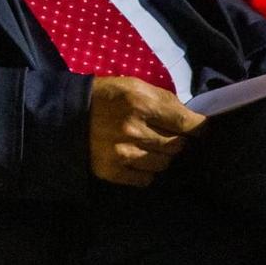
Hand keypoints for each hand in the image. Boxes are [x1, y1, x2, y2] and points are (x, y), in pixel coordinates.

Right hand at [88, 76, 205, 187]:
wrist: (66, 115)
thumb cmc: (105, 96)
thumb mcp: (135, 86)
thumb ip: (164, 101)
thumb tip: (190, 119)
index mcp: (142, 104)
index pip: (187, 122)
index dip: (198, 127)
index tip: (199, 128)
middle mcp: (135, 130)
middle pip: (177, 145)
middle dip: (176, 139)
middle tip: (165, 133)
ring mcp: (123, 153)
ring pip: (163, 163)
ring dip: (161, 155)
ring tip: (148, 146)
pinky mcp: (112, 171)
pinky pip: (145, 178)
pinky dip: (145, 171)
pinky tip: (136, 159)